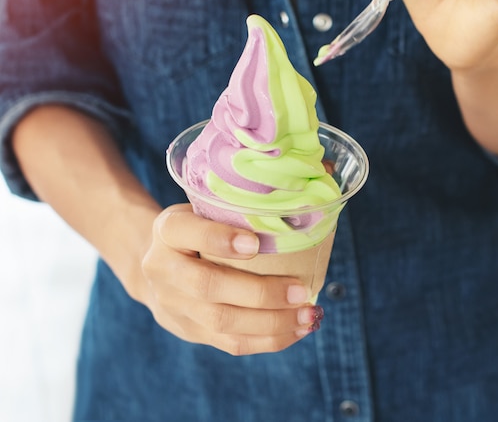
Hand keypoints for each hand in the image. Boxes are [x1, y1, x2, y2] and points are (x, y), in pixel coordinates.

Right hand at [138, 204, 322, 354]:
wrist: (157, 266)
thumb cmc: (197, 226)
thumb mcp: (204, 204)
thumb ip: (243, 197)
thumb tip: (321, 171)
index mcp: (167, 229)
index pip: (185, 231)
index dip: (220, 239)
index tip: (255, 242)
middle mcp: (163, 270)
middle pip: (208, 287)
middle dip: (259, 293)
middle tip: (301, 290)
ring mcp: (174, 306)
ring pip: (222, 322)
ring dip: (272, 323)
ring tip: (309, 314)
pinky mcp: (191, 332)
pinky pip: (230, 343)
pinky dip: (268, 340)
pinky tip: (297, 330)